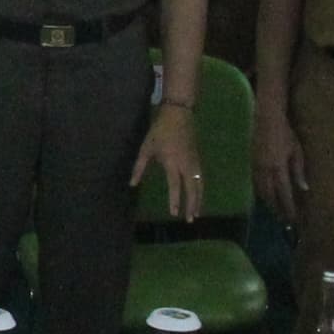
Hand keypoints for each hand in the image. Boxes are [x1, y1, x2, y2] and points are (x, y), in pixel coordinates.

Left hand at [131, 102, 204, 218]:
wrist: (179, 113)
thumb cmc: (160, 130)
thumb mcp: (146, 148)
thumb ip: (139, 167)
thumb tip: (132, 184)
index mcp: (172, 162)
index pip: (175, 186)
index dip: (174, 200)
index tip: (174, 214)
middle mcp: (186, 164)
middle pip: (192, 188)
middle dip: (192, 204)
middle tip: (190, 219)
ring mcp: (195, 161)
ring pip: (200, 184)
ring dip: (199, 199)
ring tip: (197, 213)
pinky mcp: (198, 158)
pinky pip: (201, 178)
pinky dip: (201, 189)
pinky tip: (198, 196)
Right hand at [254, 105, 307, 221]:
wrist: (266, 120)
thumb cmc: (285, 134)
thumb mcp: (296, 152)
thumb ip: (299, 171)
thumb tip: (304, 189)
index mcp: (278, 169)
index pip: (284, 194)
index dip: (289, 208)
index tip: (294, 219)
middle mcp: (265, 172)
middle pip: (271, 197)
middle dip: (278, 210)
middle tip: (286, 221)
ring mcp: (256, 169)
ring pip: (262, 192)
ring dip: (270, 204)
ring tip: (277, 212)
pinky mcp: (252, 165)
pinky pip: (256, 185)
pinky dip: (262, 194)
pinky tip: (267, 197)